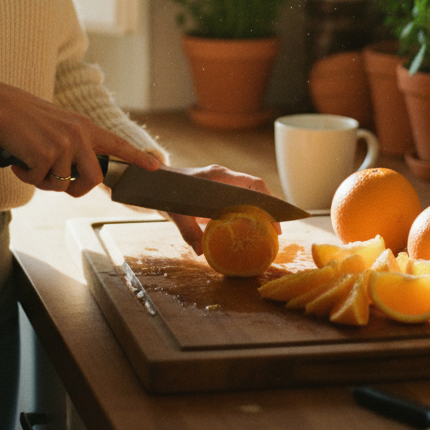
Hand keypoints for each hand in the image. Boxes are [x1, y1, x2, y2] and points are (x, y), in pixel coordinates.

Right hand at [0, 77, 159, 196]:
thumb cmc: (23, 118)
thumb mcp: (58, 125)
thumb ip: (73, 144)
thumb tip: (74, 175)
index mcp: (84, 126)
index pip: (117, 143)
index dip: (137, 157)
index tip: (156, 167)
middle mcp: (79, 134)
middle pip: (93, 180)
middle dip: (75, 190)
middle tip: (56, 183)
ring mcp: (64, 144)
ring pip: (61, 185)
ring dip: (42, 181)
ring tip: (29, 161)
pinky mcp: (46, 154)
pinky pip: (39, 183)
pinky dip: (25, 176)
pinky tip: (18, 159)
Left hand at [162, 164, 282, 253]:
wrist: (154, 182)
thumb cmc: (166, 192)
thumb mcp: (176, 213)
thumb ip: (188, 231)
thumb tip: (202, 252)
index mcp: (219, 177)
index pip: (253, 183)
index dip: (268, 200)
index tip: (275, 221)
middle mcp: (225, 177)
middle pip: (255, 190)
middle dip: (268, 209)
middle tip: (275, 233)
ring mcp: (222, 183)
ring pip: (249, 195)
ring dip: (259, 212)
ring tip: (267, 234)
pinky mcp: (218, 192)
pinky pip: (238, 200)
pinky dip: (247, 213)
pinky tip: (249, 230)